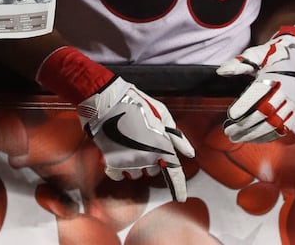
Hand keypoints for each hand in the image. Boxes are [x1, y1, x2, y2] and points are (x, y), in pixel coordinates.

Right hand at [79, 76, 195, 201]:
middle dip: (151, 159)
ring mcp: (128, 161)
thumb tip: (189, 152)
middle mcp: (146, 157)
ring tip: (128, 143)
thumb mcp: (161, 113)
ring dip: (135, 163)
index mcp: (162, 146)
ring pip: (136, 173)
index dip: (179, 188)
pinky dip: (119, 167)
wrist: (105, 99)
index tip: (180, 196)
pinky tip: (117, 152)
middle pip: (153, 170)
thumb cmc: (134, 102)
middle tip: (142, 140)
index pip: (175, 175)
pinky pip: (118, 175)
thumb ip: (177, 136)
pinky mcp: (111, 161)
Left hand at [216, 27, 294, 142]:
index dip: (246, 105)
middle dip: (246, 125)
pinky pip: (283, 129)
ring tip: (236, 137)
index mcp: (275, 76)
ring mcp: (293, 105)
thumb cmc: (272, 57)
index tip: (231, 115)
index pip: (259, 93)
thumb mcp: (256, 54)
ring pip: (275, 124)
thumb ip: (239, 62)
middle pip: (266, 113)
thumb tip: (221, 71)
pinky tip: (252, 139)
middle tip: (228, 131)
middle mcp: (286, 92)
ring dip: (255, 134)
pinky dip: (268, 136)